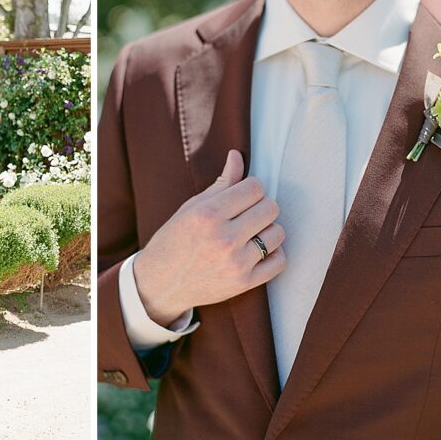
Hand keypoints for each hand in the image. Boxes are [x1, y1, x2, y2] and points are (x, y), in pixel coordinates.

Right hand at [132, 149, 285, 326]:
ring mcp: (235, 262)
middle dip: (261, 206)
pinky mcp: (244, 282)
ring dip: (268, 229)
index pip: (254, 188)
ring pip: (277, 233)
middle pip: (270, 208)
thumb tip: (237, 156)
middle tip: (247, 214)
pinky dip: (273, 253)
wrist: (161, 283)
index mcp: (208, 214)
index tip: (243, 195)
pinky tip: (259, 250)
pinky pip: (279, 261)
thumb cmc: (174, 240)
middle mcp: (223, 238)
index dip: (251, 188)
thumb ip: (221, 183)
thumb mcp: (191, 208)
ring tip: (252, 232)